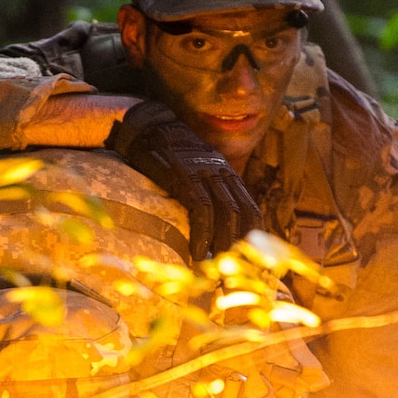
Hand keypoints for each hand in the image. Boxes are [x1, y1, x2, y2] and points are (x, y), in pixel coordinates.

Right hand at [106, 100, 261, 260]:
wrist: (145, 124)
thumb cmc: (166, 153)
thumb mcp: (195, 168)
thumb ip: (207, 190)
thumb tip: (212, 224)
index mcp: (226, 173)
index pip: (250, 209)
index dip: (252, 238)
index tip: (248, 262)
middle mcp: (220, 172)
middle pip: (242, 214)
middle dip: (240, 247)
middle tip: (231, 273)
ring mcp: (203, 172)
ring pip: (226, 213)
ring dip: (223, 245)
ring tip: (215, 268)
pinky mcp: (183, 175)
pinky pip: (201, 208)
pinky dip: (203, 233)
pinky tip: (197, 251)